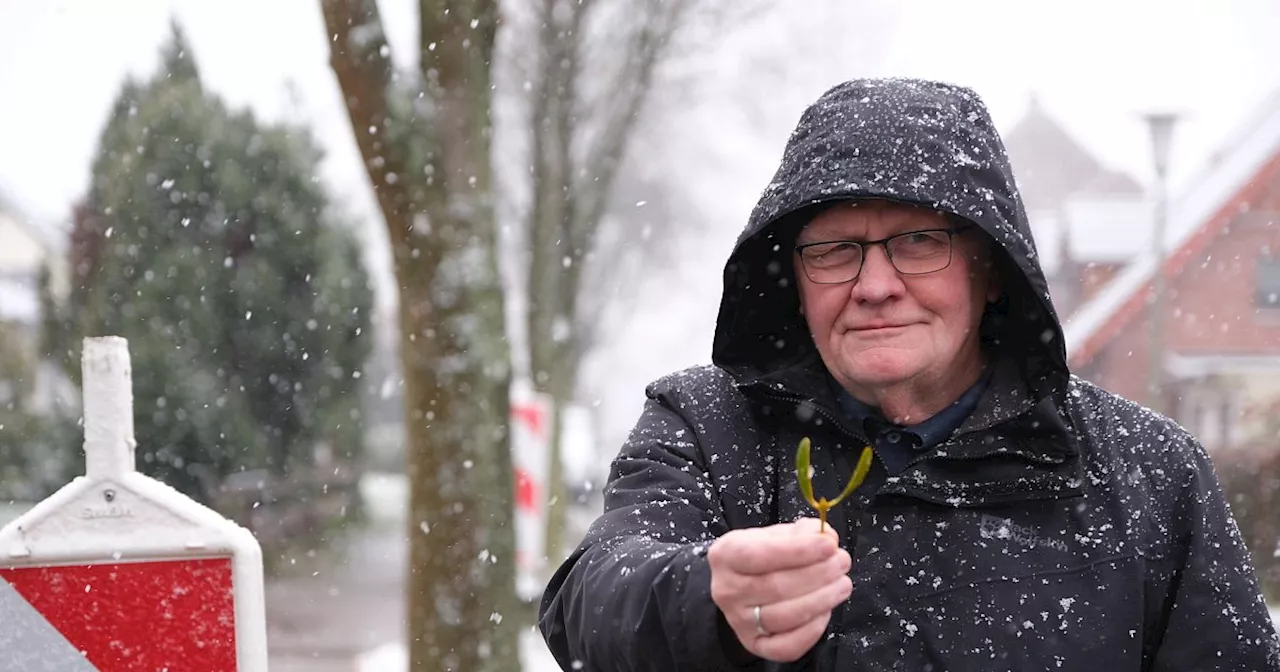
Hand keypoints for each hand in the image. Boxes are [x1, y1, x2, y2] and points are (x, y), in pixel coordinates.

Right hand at [707, 517, 852, 661]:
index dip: (798, 551)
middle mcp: (727, 590)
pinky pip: (786, 646)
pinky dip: (812, 631)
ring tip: (842, 584)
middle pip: (776, 586)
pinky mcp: (754, 643)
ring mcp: (739, 621)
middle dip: (818, 574)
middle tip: (842, 562)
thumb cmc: (762, 556)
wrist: (742, 583)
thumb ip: (802, 533)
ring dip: (822, 599)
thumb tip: (827, 538)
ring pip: (784, 616)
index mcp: (726, 556)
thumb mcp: (775, 535)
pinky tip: (826, 610)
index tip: (828, 545)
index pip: (759, 555)